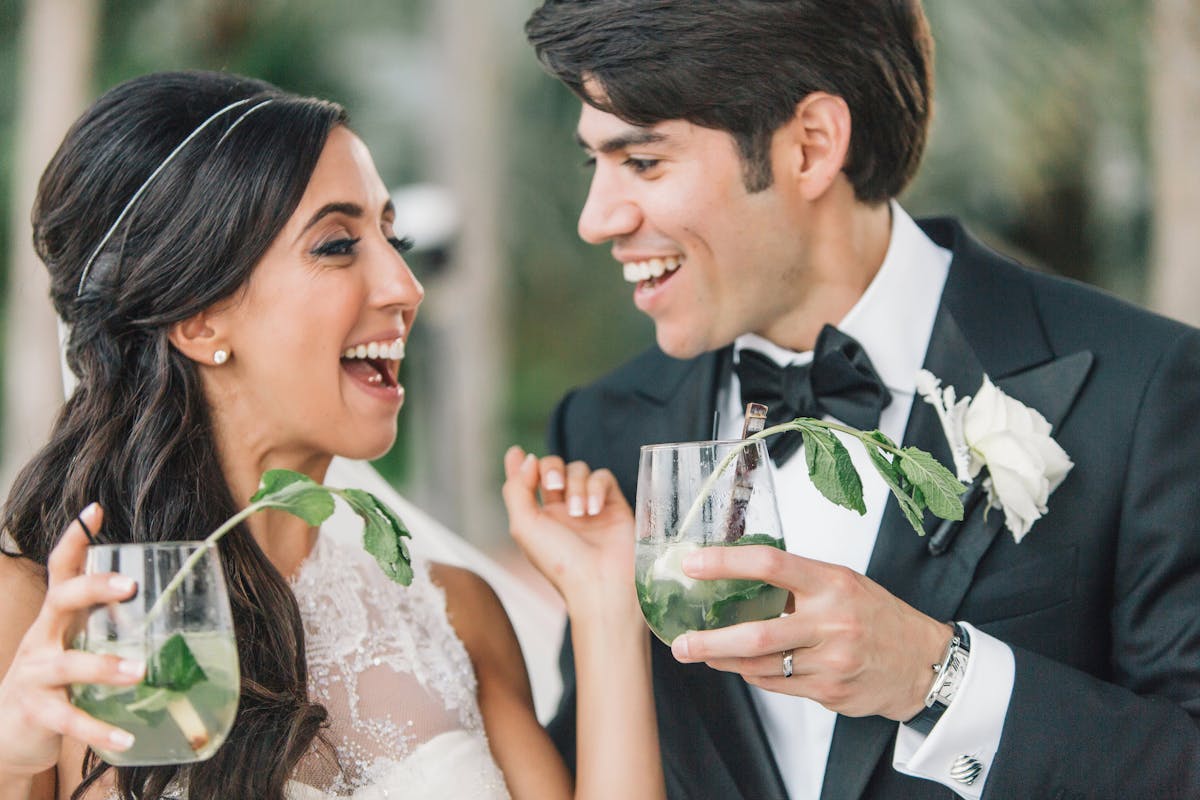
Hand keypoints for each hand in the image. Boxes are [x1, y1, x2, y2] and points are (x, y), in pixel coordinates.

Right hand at [0, 504, 143, 775]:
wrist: (8, 730)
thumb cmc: (57, 676)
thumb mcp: (76, 641)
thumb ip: (108, 622)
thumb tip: (171, 605)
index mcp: (59, 616)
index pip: (63, 569)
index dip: (76, 540)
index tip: (95, 510)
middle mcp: (43, 637)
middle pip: (61, 600)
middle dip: (93, 588)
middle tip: (129, 586)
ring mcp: (35, 674)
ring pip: (67, 664)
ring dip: (103, 667)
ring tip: (138, 672)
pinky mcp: (37, 712)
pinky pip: (70, 721)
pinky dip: (100, 729)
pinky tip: (127, 736)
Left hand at [501, 446, 634, 613]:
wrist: (600, 582)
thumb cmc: (559, 561)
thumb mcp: (524, 526)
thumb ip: (517, 489)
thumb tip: (527, 458)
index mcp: (540, 518)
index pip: (528, 482)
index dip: (521, 466)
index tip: (517, 452)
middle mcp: (563, 510)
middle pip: (554, 467)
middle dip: (552, 469)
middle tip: (554, 484)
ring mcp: (590, 506)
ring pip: (579, 470)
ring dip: (576, 486)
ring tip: (579, 513)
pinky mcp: (614, 504)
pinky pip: (603, 477)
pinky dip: (596, 488)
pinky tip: (594, 510)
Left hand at [669, 545, 951, 719]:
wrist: (922, 663)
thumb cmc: (876, 615)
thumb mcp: (841, 582)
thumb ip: (796, 580)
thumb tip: (736, 573)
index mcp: (831, 582)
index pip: (770, 564)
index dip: (726, 564)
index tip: (692, 565)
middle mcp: (831, 622)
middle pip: (756, 633)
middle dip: (709, 640)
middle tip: (680, 642)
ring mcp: (831, 661)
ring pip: (760, 665)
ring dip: (724, 660)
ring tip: (702, 652)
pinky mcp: (829, 691)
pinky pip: (776, 685)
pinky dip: (753, 674)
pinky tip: (743, 665)